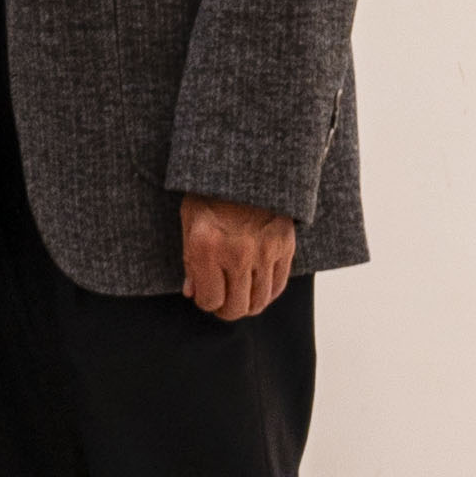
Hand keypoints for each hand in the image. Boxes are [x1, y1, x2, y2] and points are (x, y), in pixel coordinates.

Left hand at [177, 194, 299, 320]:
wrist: (244, 166)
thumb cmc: (210, 194)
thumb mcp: (190, 222)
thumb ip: (190, 261)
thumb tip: (192, 293)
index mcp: (207, 247)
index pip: (210, 300)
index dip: (206, 302)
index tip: (205, 296)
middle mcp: (237, 253)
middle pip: (236, 307)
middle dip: (226, 310)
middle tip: (222, 302)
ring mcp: (265, 251)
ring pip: (259, 301)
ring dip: (247, 304)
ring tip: (239, 296)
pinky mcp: (285, 246)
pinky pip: (278, 285)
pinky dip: (267, 293)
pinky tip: (256, 287)